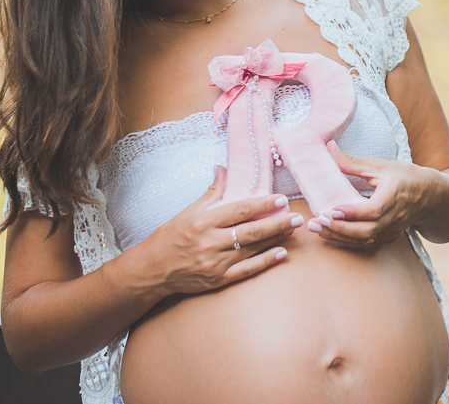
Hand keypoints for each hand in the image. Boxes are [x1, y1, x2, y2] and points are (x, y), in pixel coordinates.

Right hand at [135, 166, 302, 294]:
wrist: (151, 271)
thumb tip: (222, 168)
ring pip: (253, 249)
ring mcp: (215, 263)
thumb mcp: (187, 211)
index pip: (240, 210)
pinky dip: (265, 262)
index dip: (263, 204)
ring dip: (276, 239)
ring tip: (293, 230)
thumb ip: (210, 192)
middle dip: (278, 222)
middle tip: (297, 216)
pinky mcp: (218, 280)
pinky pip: (247, 270)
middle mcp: (211, 242)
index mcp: (204, 222)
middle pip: (252, 230)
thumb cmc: (169, 238)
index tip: (281, 199)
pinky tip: (281, 253)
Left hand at [305, 143, 438, 245]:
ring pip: (364, 239)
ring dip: (339, 236)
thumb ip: (352, 161)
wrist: (429, 194)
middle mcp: (395, 215)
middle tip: (317, 222)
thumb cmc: (404, 176)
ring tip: (317, 229)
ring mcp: (393, 229)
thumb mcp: (380, 165)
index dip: (353, 212)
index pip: (374, 209)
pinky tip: (330, 233)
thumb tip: (329, 147)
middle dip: (340, 228)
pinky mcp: (388, 236)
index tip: (332, 209)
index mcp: (395, 194)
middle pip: (366, 230)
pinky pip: (366, 242)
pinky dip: (347, 239)